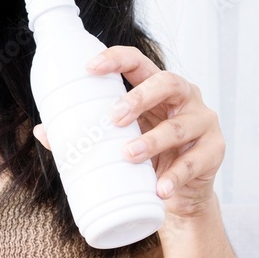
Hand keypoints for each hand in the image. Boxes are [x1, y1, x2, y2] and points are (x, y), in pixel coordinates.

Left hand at [33, 46, 224, 219]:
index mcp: (158, 90)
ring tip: (128, 155)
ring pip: (179, 126)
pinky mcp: (215, 150)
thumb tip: (43, 131)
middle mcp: (184, 98)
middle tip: (112, 117)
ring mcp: (203, 123)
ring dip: (152, 141)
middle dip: (138, 97)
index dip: (116, 59)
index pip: (139, 63)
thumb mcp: (120, 143)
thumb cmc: (148, 161)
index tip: (89, 68)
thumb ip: (88, 134)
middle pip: (167, 83)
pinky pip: (195, 162)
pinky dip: (175, 176)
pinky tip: (160, 188)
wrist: (180, 197)